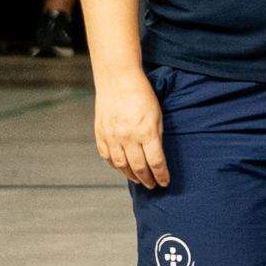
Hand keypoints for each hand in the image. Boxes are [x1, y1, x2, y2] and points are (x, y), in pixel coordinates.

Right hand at [94, 67, 165, 189]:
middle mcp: (127, 137)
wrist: (117, 80)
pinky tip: (122, 168)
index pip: (156, 162)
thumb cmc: (143, 95)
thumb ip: (157, 136)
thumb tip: (157, 155)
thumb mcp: (158, 115)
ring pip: (121, 164)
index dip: (161, 175)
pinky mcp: (100, 133)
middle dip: (147, 179)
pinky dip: (115, 165)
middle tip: (153, 186)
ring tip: (139, 180)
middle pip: (138, 167)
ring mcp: (111, 136)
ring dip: (131, 175)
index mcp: (146, 132)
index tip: (165, 183)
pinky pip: (107, 156)